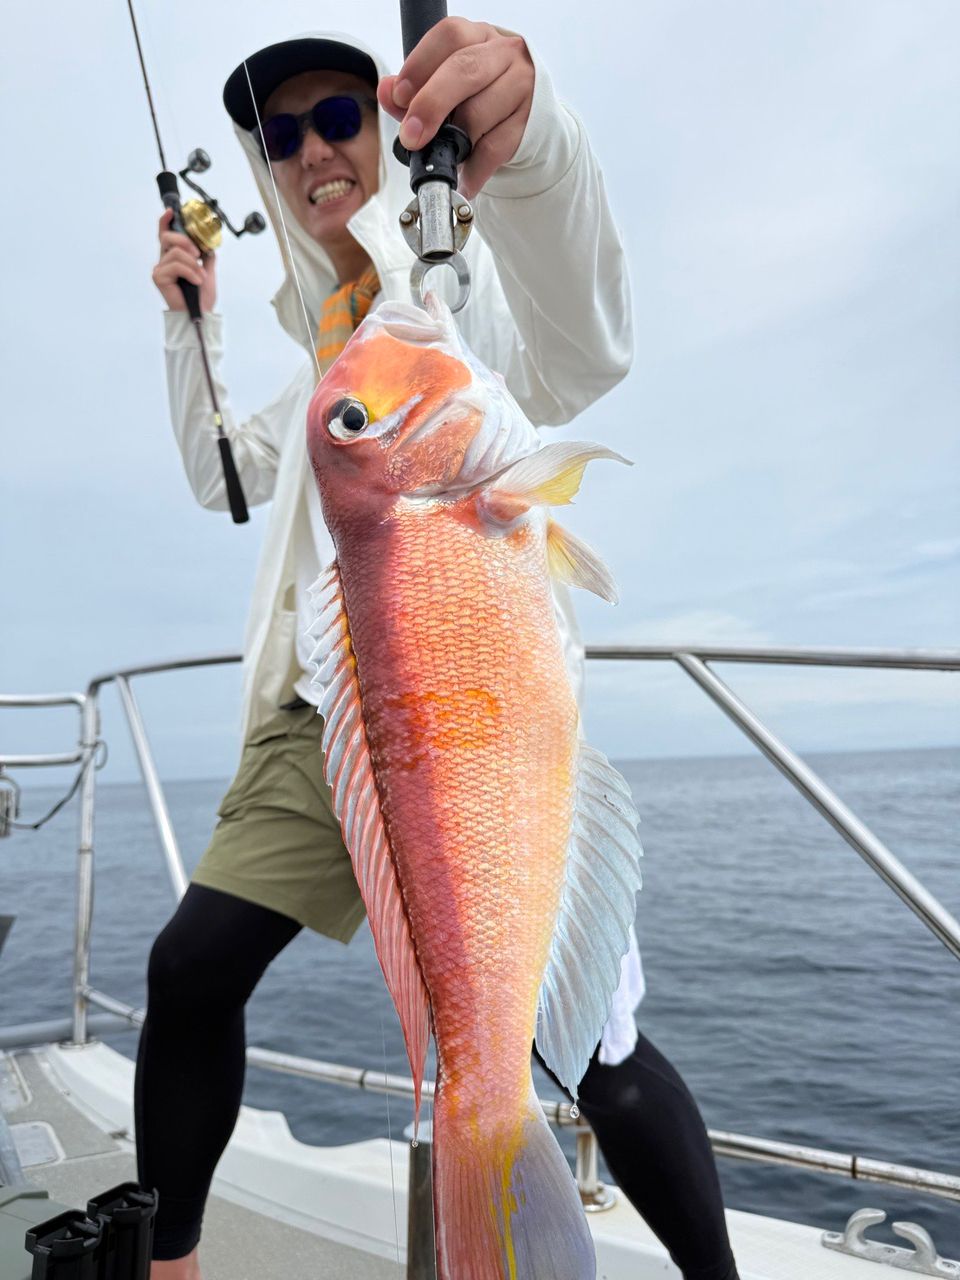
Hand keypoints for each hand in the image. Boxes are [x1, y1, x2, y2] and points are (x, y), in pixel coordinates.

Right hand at [152, 209, 216, 312]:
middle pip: (168, 237)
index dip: (166, 221)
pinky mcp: (158, 277)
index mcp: (173, 258)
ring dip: (194, 264)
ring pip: (177, 252)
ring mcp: (160, 269)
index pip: (165, 235)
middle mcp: (164, 261)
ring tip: (201, 276)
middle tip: (198, 255)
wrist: (201, 313)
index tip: (172, 211)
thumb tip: (209, 246)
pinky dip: (191, 272)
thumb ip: (206, 256)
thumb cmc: (201, 297)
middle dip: (186, 242)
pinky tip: (196, 281)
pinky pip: (176, 265)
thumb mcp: (207, 271)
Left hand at [377, 17, 534, 199]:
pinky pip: (496, 148)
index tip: (399, 97)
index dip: (419, 66)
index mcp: (478, 36)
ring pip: (479, 113)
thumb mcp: (446, 87)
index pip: (448, 37)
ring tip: (443, 160)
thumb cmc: (480, 98)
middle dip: (430, 105)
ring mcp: (522, 85)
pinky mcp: (531, 120)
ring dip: (455, 143)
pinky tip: (464, 181)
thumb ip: (414, 91)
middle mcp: (504, 53)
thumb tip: (387, 92)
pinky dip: (474, 169)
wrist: (528, 120)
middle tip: (411, 137)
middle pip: (464, 71)